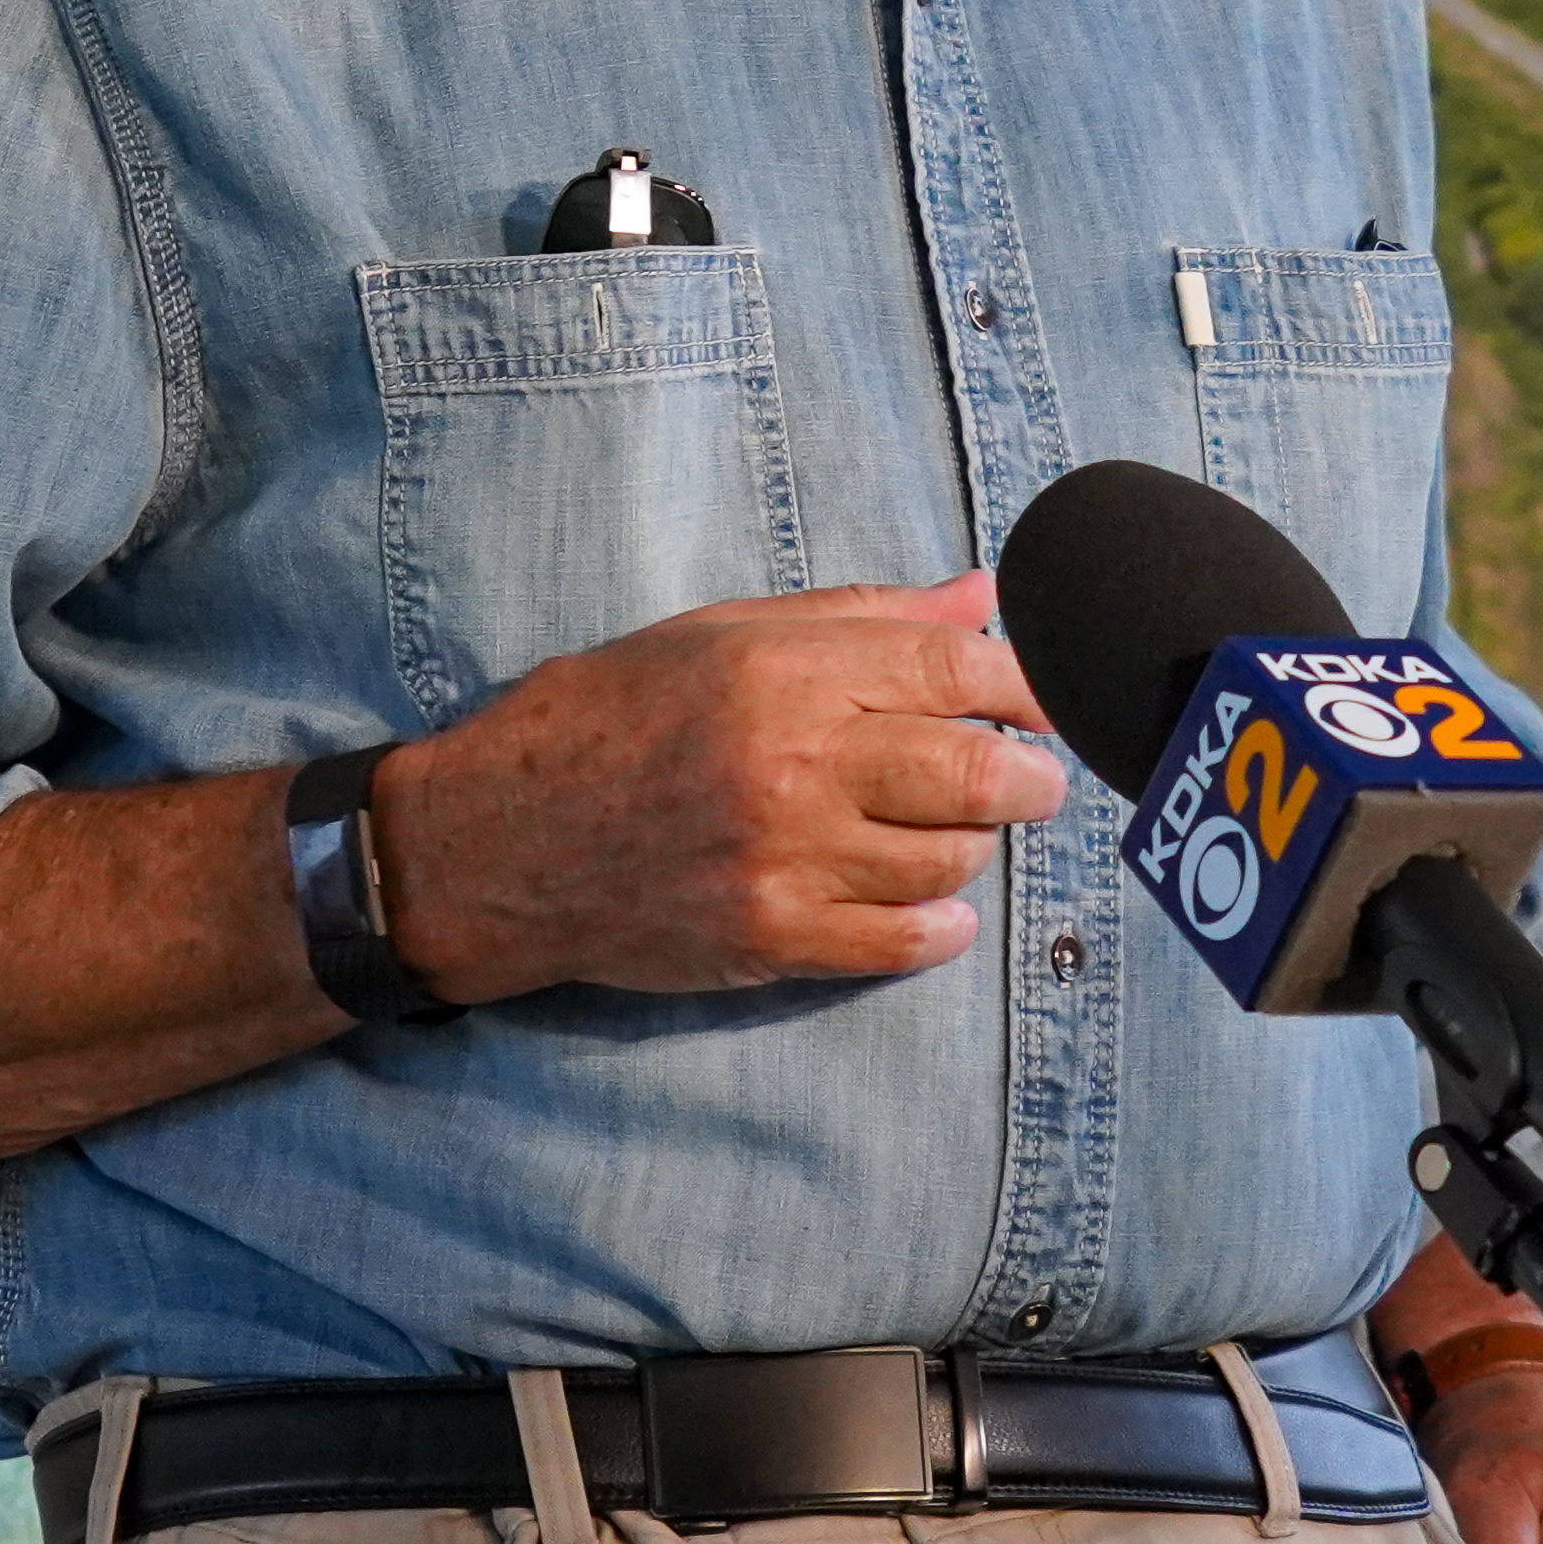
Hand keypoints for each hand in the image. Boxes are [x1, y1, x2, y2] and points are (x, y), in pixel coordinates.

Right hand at [367, 572, 1060, 998]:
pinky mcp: (771, 939)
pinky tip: (932, 905)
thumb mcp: (720, 632)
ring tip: (955, 830)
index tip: (1044, 700)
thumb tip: (978, 599)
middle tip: (1030, 777)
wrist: (499, 840)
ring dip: (977, 846)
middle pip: (976, 772)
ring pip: (949, 861)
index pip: (956, 672)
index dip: (1027, 685)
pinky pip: (901, 944)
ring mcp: (784, 860)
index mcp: (781, 672)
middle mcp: (792, 764)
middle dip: (1030, 776)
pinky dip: (940, 927)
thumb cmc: (605, 717)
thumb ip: (860, 618)